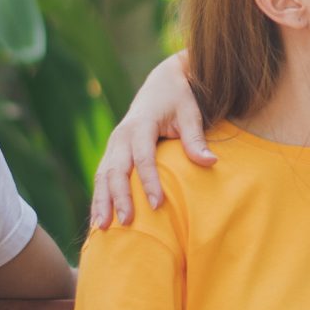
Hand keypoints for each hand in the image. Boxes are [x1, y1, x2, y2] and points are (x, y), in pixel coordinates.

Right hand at [90, 52, 214, 229]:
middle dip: (120, 197)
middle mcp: (122, 135)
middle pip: (116, 170)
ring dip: (102, 201)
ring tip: (103, 227)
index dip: (149, 181)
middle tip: (126, 223)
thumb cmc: (180, 99)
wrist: (161, 83)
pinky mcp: (112, 152)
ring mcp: (114, 144)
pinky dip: (99, 197)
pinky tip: (99, 218)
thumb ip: (195, 138)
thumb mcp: (190, 113)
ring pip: (102, 175)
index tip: (156, 205)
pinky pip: (102, 177)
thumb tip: (210, 161)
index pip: (143, 157)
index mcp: (141, 124)